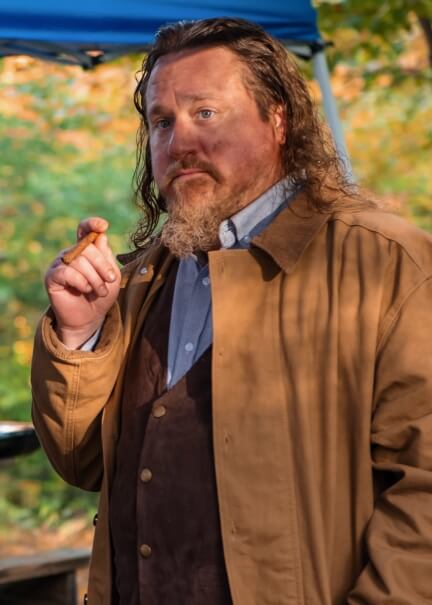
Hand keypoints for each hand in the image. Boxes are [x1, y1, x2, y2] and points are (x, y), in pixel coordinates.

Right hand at [45, 217, 120, 348]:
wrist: (89, 318)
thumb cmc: (101, 295)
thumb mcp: (111, 276)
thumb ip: (106, 256)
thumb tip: (100, 236)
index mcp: (85, 249)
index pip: (84, 230)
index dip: (92, 224)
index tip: (103, 226)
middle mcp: (71, 253)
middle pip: (87, 248)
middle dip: (102, 265)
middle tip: (109, 281)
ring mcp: (59, 264)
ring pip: (79, 261)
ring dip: (95, 278)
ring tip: (99, 291)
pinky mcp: (52, 277)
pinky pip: (67, 272)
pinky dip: (81, 282)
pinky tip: (84, 290)